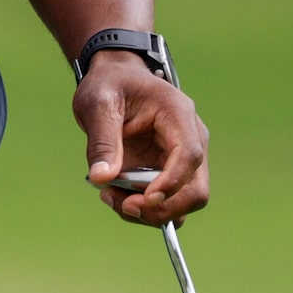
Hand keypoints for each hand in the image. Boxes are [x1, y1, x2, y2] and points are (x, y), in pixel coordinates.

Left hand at [76, 52, 208, 225]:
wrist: (113, 80)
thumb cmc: (109, 84)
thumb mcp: (98, 103)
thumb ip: (102, 141)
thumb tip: (101, 179)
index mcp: (178, 114)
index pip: (189, 155)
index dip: (172, 182)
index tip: (146, 199)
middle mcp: (190, 139)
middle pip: (195, 189)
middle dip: (162, 208)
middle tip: (123, 206)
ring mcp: (181, 159)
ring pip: (181, 203)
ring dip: (148, 212)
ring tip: (109, 196)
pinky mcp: (168, 173)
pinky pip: (165, 203)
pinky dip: (143, 209)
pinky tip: (115, 195)